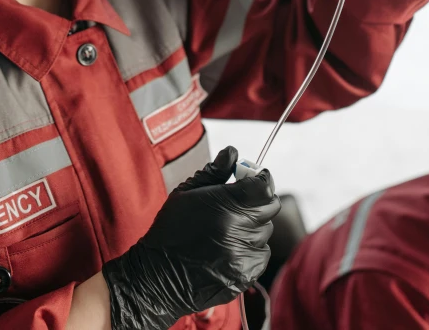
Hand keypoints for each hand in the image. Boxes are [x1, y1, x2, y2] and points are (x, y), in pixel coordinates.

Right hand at [102, 146, 280, 329]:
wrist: (158, 275)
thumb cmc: (171, 229)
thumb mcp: (187, 191)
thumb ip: (215, 170)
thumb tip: (233, 152)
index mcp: (226, 205)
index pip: (263, 186)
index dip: (261, 178)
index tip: (255, 178)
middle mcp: (239, 230)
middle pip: (270, 206)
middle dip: (259, 199)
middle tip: (241, 200)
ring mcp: (244, 255)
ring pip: (265, 230)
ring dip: (253, 224)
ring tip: (229, 227)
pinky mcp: (246, 274)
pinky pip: (261, 254)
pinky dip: (252, 248)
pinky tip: (230, 247)